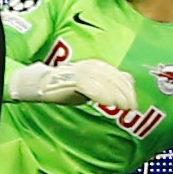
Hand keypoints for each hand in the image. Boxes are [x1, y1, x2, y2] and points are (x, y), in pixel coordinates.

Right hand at [11, 57, 138, 113]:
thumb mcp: (90, 86)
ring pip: (101, 80)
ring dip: (115, 94)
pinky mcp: (67, 80)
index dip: (127, 88)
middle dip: (124, 92)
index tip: (133, 102)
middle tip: (131, 107)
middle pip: (111, 77)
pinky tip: (108, 103)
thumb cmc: (65, 87)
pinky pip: (87, 85)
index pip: (116, 74)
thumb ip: (107, 84)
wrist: (39, 85)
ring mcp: (77, 73)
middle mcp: (87, 66)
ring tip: (122, 106)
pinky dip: (99, 93)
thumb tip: (128, 83)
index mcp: (94, 66)